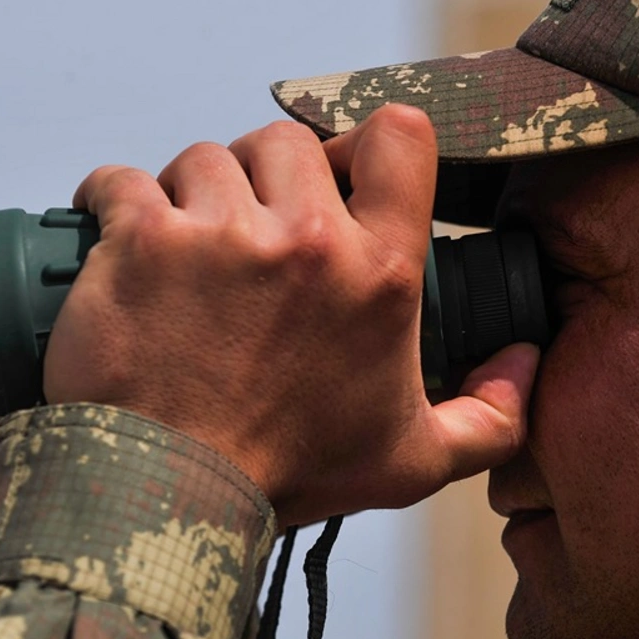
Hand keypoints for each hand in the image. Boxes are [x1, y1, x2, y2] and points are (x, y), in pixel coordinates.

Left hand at [43, 105, 539, 527]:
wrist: (172, 501)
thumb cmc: (290, 475)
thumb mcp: (413, 461)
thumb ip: (491, 419)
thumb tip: (525, 362)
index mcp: (379, 275)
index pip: (398, 137)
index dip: (367, 143)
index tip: (340, 174)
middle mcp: (306, 240)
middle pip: (288, 140)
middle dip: (269, 177)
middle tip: (251, 232)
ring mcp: (219, 233)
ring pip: (205, 158)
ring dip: (196, 193)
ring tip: (186, 250)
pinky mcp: (140, 240)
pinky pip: (120, 180)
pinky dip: (113, 199)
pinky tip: (116, 232)